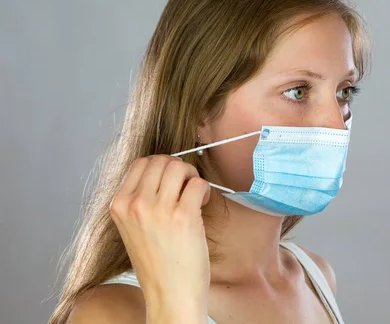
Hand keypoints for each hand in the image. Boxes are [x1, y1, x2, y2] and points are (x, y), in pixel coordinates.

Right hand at [110, 155, 210, 323]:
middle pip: (161, 160)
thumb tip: (163, 170)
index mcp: (119, 205)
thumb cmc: (157, 263)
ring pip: (179, 167)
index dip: (161, 166)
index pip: (141, 162)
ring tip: (193, 196)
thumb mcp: (134, 227)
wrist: (170, 295)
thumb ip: (141, 199)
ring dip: (192, 177)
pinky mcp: (183, 216)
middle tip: (186, 187)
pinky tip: (201, 205)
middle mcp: (135, 204)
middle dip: (179, 168)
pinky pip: (197, 183)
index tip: (171, 180)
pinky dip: (204, 189)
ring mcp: (158, 209)